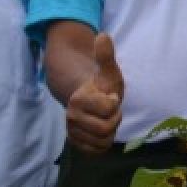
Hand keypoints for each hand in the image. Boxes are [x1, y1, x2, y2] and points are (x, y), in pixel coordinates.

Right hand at [66, 33, 123, 153]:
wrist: (90, 98)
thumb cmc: (102, 85)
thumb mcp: (109, 70)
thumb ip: (106, 55)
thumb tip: (103, 35)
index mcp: (78, 99)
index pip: (109, 109)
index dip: (114, 103)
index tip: (109, 97)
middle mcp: (71, 117)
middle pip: (105, 129)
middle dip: (114, 120)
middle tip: (110, 111)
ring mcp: (72, 131)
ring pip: (102, 142)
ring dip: (110, 132)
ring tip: (105, 119)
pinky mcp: (76, 143)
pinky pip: (96, 151)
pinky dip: (103, 144)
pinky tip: (101, 131)